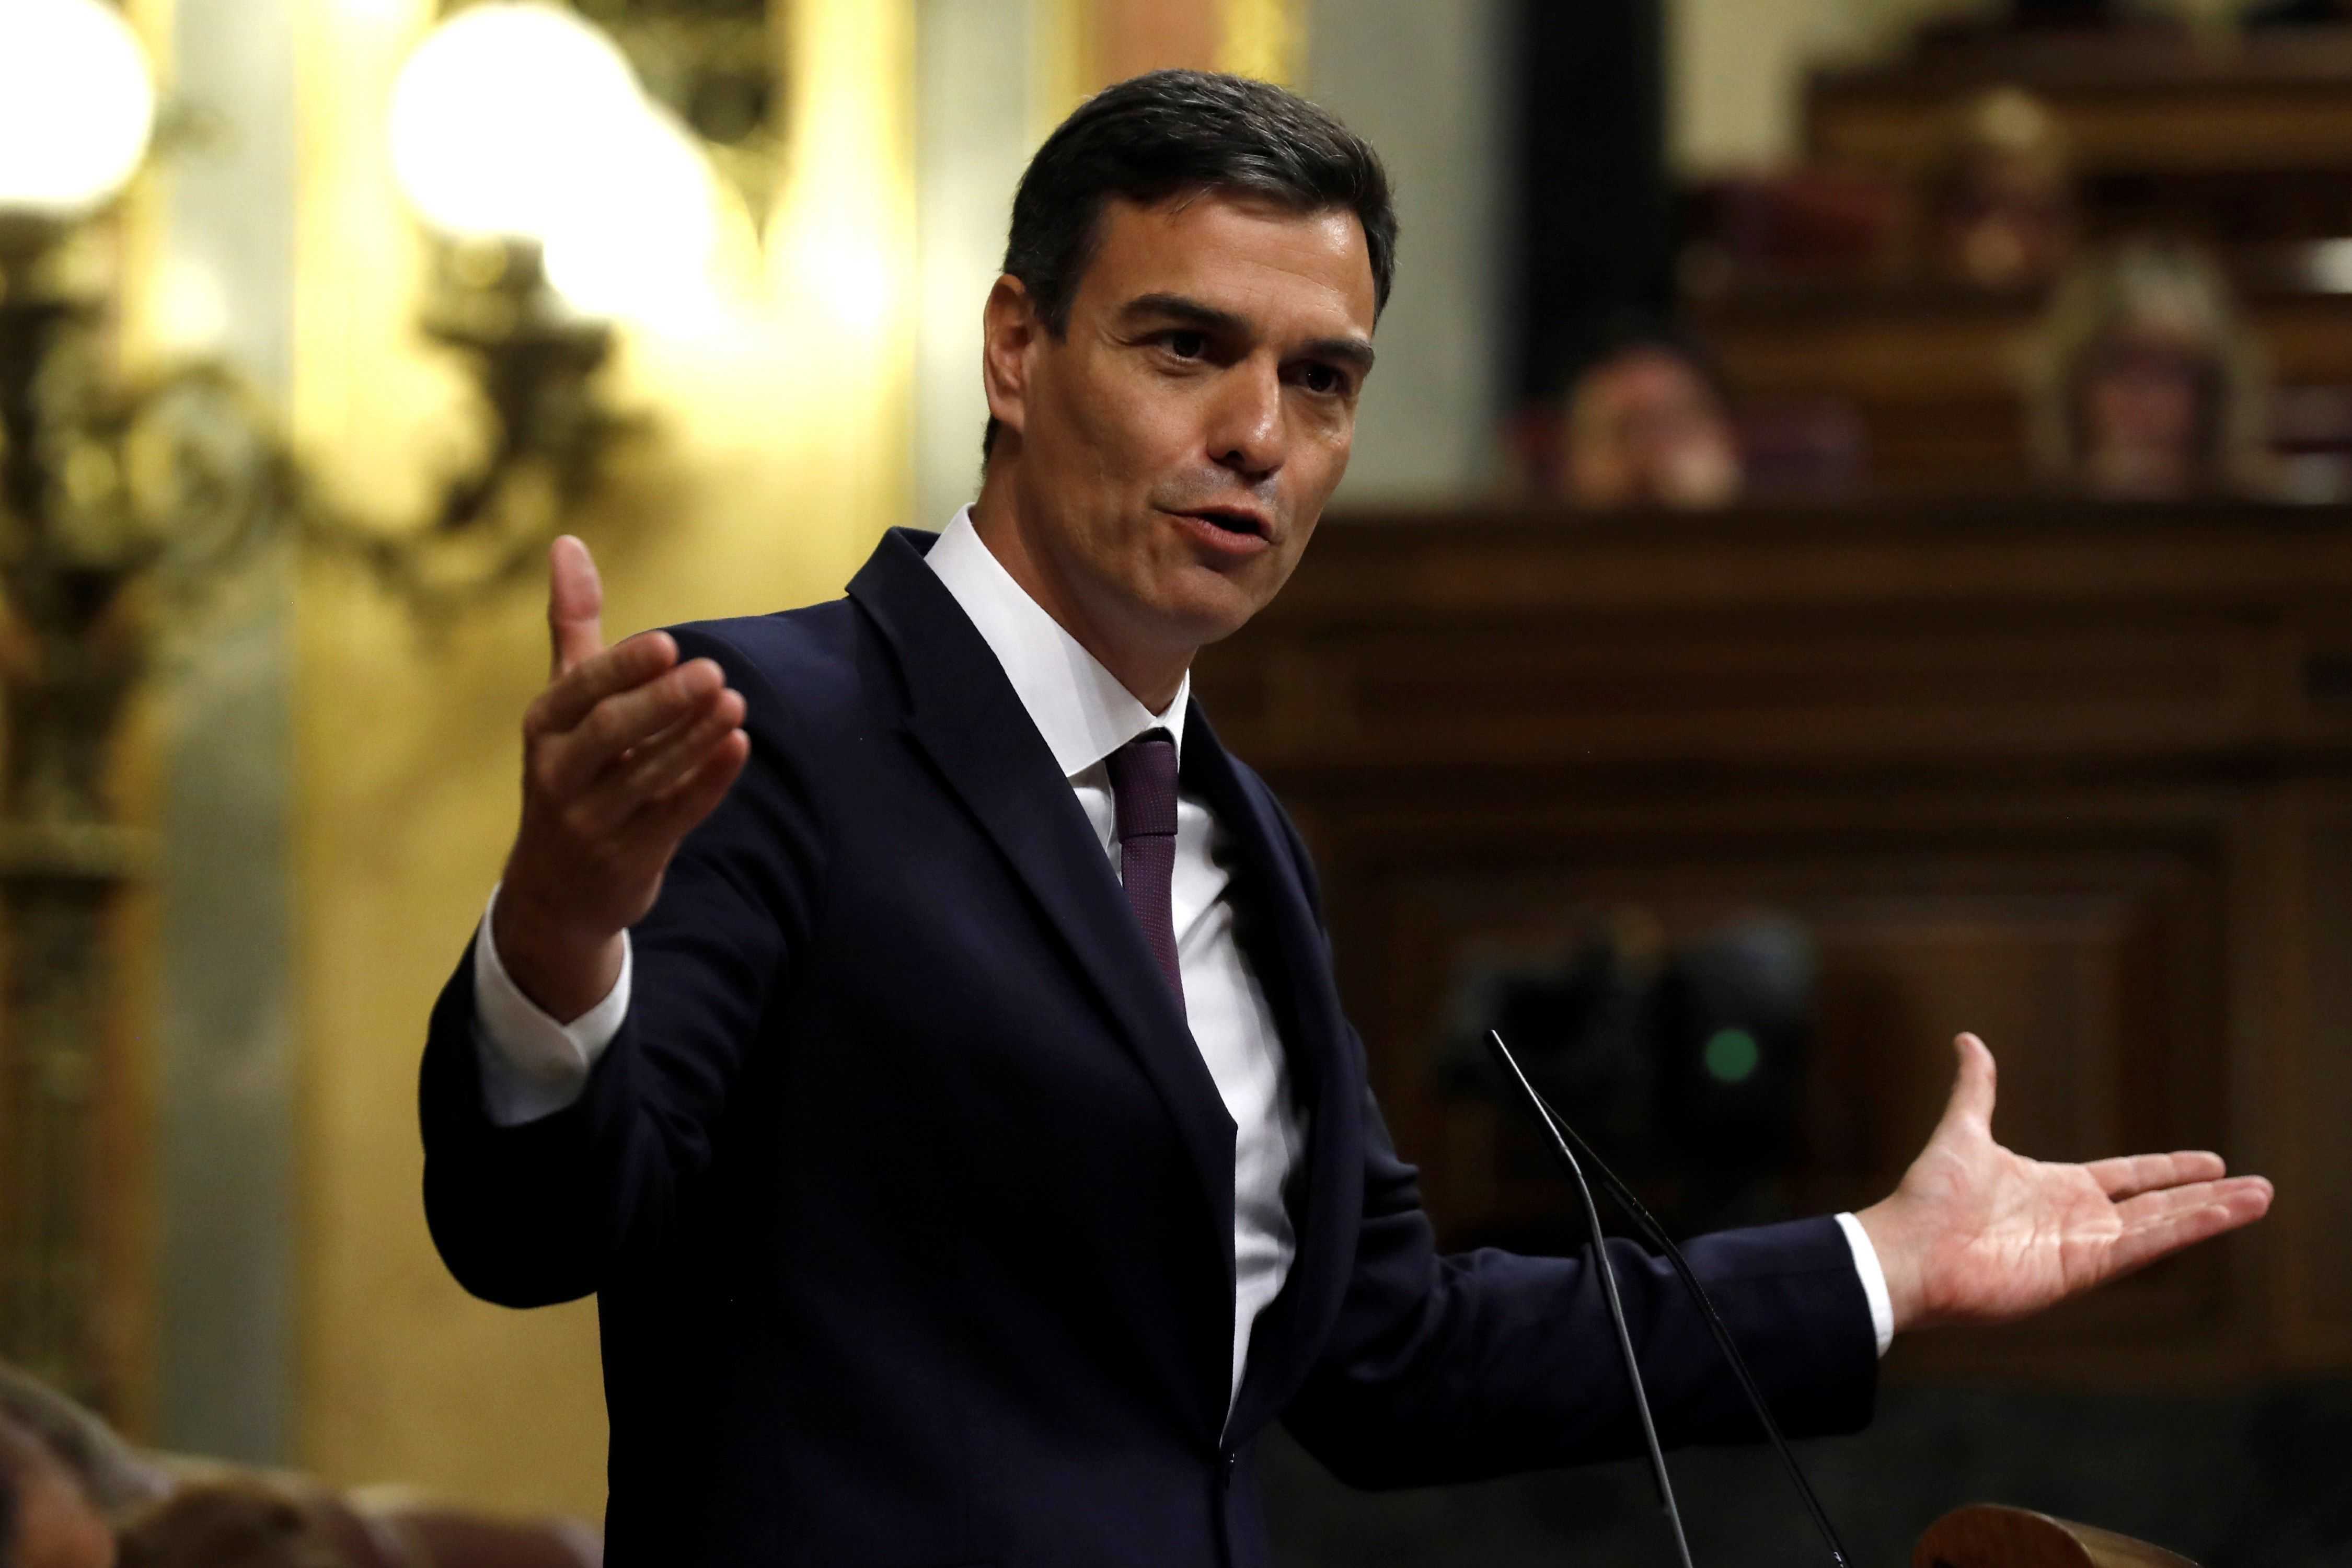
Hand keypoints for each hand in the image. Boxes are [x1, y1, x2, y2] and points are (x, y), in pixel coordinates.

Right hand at [492, 537, 749, 1020]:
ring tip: (735, 701)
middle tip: (713, 670)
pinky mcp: (629, 857)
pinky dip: (707, 784)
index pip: (580, 692)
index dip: (622, 669)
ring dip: (694, 740)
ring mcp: (593, 822)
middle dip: (661, 704)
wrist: (555, 891)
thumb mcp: (564, 701)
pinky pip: (673, 817)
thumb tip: (568, 541)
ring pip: (646, 777)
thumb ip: (572, 625)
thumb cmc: (571, 769)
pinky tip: (739, 747)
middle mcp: (559, 775)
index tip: (667, 643)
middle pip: (610, 735)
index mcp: (544, 728)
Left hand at [1856, 1033, 2272, 1334]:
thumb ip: (1976, 1088)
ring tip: (2260, 1198)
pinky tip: (2219, 1215)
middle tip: (2258, 1188)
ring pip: (2163, 1226)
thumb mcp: (1963, 1130)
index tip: (2210, 1161)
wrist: (1907, 1250)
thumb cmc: (1929, 1197)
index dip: (2167, 1169)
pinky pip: (2142, 1247)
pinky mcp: (2081, 1270)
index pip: (2128, 1177)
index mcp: (2055, 1187)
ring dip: (2211, 1213)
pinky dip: (2183, 1231)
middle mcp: (2076, 1219)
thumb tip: (1968, 1040)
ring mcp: (2082, 1247)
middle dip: (2207, 1196)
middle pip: (2158, 1204)